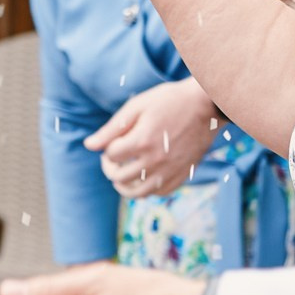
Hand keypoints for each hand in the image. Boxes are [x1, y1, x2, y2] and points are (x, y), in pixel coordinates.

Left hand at [86, 78, 218, 198]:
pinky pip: (161, 192)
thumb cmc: (169, 101)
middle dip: (110, 169)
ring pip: (139, 192)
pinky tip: (144, 179)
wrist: (206, 105)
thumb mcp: (136, 107)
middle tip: (112, 160)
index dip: (106, 150)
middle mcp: (155, 160)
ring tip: (120, 178)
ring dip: (124, 187)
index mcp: (141, 141)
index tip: (111, 143)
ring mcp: (170, 170)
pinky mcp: (183, 174)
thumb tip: (89, 145)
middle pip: (120, 177)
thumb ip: (111, 129)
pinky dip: (148, 189)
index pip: (111, 156)